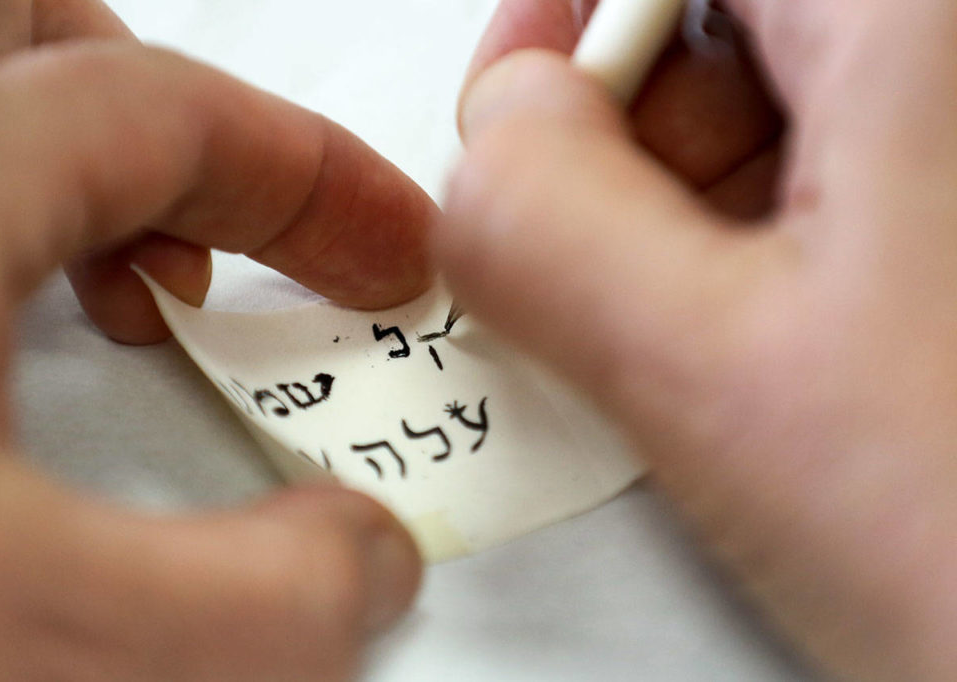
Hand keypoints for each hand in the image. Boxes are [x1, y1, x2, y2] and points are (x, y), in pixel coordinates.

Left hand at [0, 1, 428, 678]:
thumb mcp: (30, 629)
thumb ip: (252, 596)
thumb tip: (363, 564)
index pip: (166, 111)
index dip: (310, 174)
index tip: (386, 250)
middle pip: (25, 21)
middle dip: (162, 109)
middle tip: (238, 218)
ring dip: (60, 151)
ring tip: (130, 281)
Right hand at [439, 1, 956, 679]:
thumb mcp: (724, 380)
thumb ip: (543, 226)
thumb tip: (486, 150)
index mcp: (930, 29)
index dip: (572, 11)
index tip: (520, 103)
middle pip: (728, 33)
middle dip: (624, 146)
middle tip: (608, 277)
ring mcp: (955, 170)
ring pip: (772, 133)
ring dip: (686, 229)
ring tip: (713, 356)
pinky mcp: (946, 253)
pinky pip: (821, 215)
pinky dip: (748, 276)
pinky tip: (770, 367)